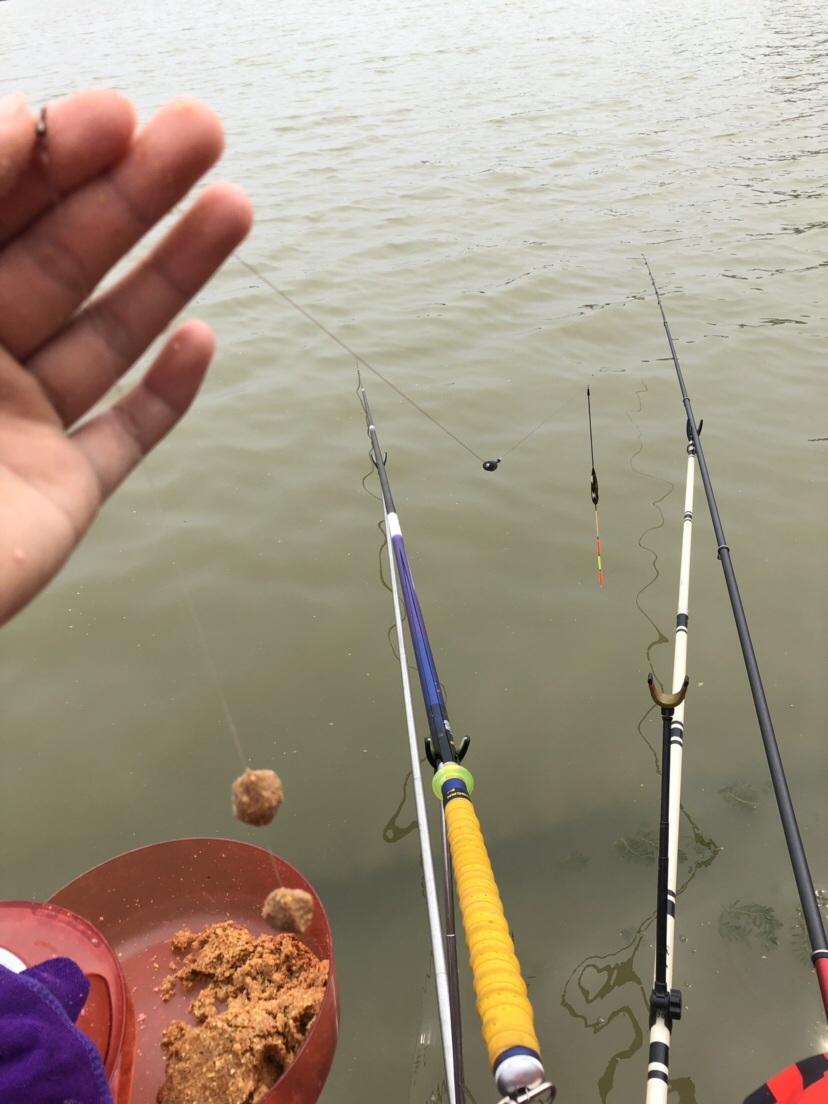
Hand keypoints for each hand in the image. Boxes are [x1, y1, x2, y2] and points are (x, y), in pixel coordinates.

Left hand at [0, 90, 252, 624]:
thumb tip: (9, 117)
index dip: (57, 157)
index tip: (117, 115)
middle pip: (67, 257)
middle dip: (135, 191)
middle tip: (200, 132)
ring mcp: (20, 427)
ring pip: (109, 336)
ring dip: (174, 272)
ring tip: (232, 207)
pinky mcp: (62, 495)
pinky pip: (125, 436)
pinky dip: (169, 392)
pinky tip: (205, 340)